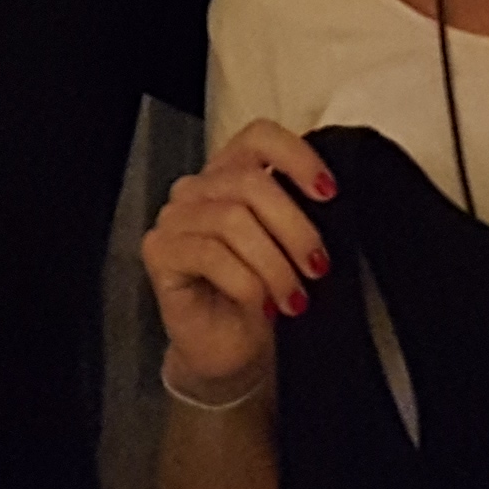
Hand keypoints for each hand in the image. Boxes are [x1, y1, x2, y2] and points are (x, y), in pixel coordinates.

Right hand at [137, 121, 332, 406]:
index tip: (328, 193)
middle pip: (250, 183)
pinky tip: (262, 306)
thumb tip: (329, 198)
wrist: (232, 352)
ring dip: (274, 264)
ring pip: (232, 220)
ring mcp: (174, 219)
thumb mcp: (290, 249)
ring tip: (294, 298)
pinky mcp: (159, 252)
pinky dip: (247, 283)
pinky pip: (210, 255)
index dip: (296, 156)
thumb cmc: (264, 297)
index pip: (258, 136)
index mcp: (231, 175)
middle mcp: (197, 189)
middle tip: (317, 266)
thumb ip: (299, 213)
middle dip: (294, 228)